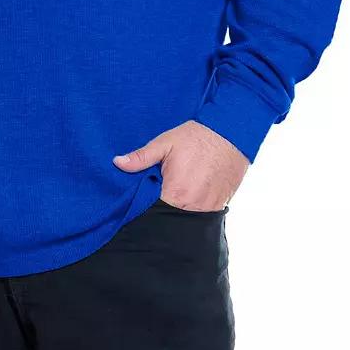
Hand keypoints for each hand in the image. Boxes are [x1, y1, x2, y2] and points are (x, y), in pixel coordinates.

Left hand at [113, 121, 248, 211]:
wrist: (231, 132)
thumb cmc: (196, 137)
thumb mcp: (165, 143)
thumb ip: (141, 157)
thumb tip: (117, 163)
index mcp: (176, 193)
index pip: (153, 211)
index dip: (145, 206)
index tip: (141, 199)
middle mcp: (193, 205)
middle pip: (170, 216)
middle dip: (162, 208)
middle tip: (160, 192)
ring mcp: (209, 208)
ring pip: (186, 218)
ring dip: (179, 208)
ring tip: (176, 192)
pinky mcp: (221, 204)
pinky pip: (203, 214)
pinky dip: (194, 207)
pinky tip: (191, 192)